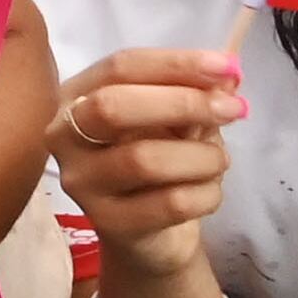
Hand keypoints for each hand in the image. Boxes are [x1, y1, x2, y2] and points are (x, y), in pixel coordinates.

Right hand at [51, 48, 242, 279]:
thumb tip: (228, 75)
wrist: (150, 233)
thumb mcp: (174, 121)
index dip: (173, 64)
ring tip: (219, 161)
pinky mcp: (108, 222)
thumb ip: (194, 94)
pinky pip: (170, 203)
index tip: (224, 66)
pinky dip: (206, 194)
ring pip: (144, 160)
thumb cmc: (158, 161)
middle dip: (182, 103)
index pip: (119, 68)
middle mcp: (64, 135)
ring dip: (201, 157)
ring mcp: (81, 181)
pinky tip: (210, 191)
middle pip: (113, 107)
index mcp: (76, 97)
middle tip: (233, 110)